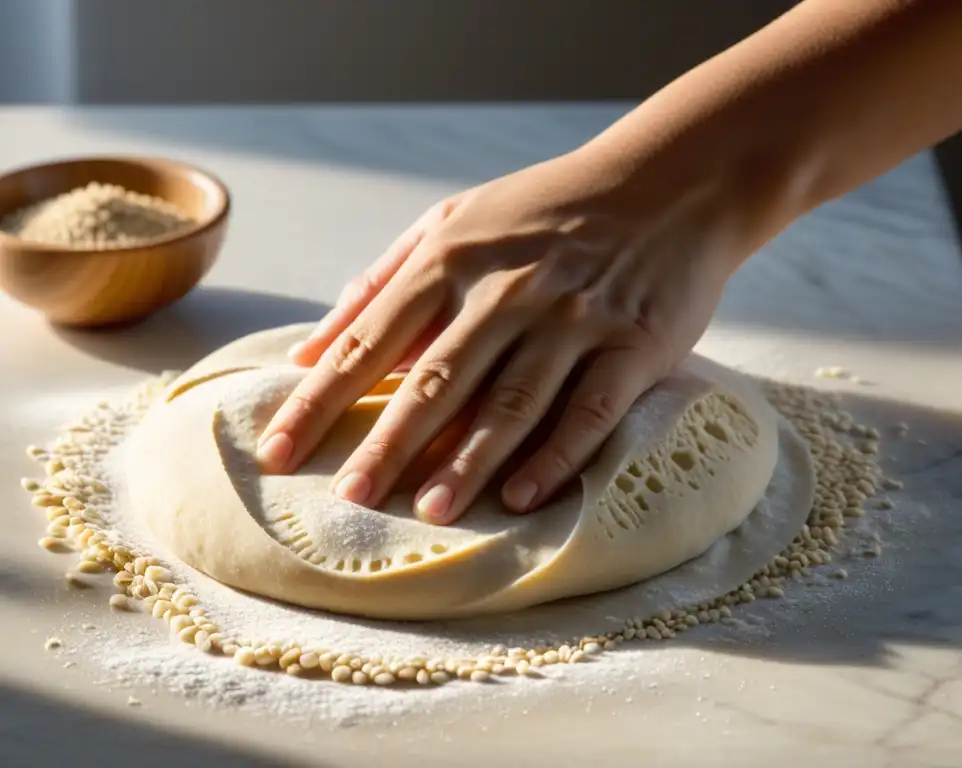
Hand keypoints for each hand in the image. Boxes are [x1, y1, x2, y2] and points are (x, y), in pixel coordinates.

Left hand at [256, 149, 737, 524]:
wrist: (668, 183)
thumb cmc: (546, 211)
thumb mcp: (454, 220)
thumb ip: (382, 281)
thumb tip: (310, 349)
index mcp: (452, 257)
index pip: (369, 339)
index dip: (320, 399)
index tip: (278, 452)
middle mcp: (508, 289)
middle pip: (435, 380)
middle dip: (388, 443)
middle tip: (350, 499)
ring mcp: (573, 318)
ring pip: (510, 402)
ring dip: (467, 462)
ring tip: (429, 513)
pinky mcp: (632, 345)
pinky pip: (589, 411)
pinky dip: (554, 456)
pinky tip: (521, 498)